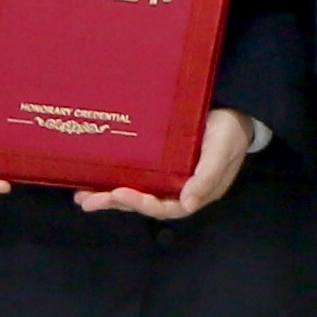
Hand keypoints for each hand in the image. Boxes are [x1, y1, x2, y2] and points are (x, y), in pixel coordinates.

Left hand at [77, 109, 250, 219]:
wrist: (232, 109)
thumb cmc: (229, 131)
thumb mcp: (222, 151)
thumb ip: (206, 177)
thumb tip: (188, 203)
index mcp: (196, 191)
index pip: (167, 207)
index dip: (143, 204)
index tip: (120, 193)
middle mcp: (179, 189)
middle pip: (146, 203)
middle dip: (118, 203)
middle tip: (90, 200)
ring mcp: (168, 177)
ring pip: (137, 192)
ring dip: (110, 197)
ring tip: (83, 198)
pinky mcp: (160, 163)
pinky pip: (136, 176)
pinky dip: (115, 179)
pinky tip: (94, 180)